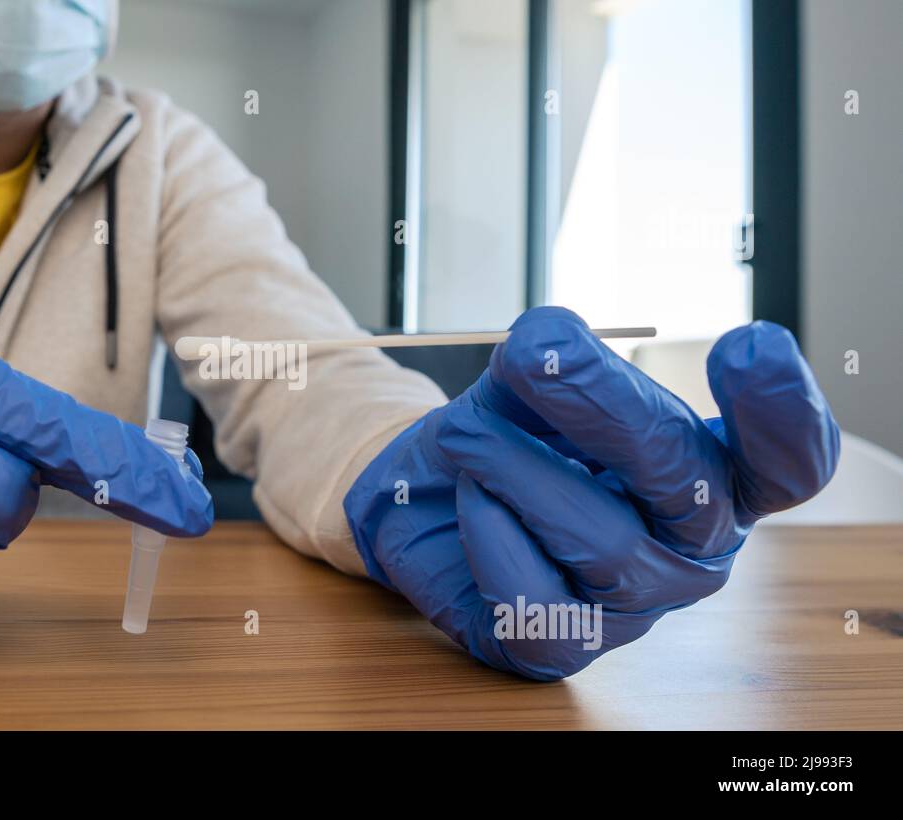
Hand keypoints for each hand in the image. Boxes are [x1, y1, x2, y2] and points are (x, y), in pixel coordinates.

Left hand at [344, 307, 839, 680]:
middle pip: (691, 485)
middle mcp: (694, 550)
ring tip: (463, 430)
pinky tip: (471, 500)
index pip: (790, 463)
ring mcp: (637, 608)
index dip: (784, 414)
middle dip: (604, 408)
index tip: (747, 345)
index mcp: (718, 476)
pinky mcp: (563, 647)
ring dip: (517, 469)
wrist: (422, 502)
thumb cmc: (502, 437)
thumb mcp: (529, 382)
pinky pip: (537, 602)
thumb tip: (550, 344)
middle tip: (529, 356)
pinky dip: (490, 537)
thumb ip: (551, 361)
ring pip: (606, 544)